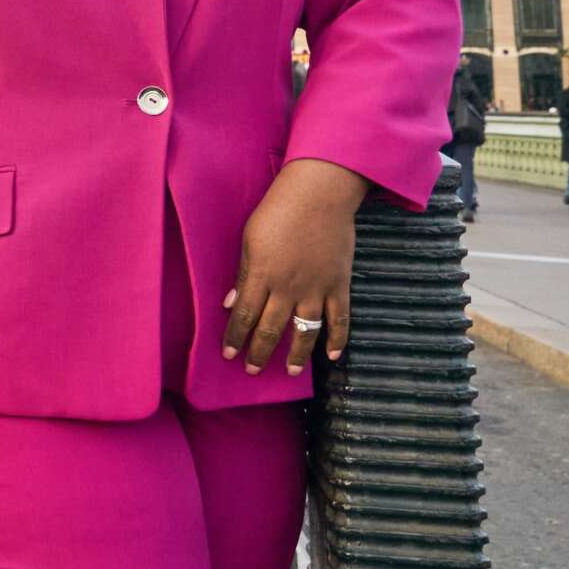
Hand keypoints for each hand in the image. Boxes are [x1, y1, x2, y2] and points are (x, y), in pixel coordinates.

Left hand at [222, 158, 366, 376]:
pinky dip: (337, 340)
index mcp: (261, 275)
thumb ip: (244, 274)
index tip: (228, 355)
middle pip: (271, 329)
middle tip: (251, 370)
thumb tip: (231, 303)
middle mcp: (288, 288)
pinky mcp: (339, 285)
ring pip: (304, 332)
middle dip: (259, 352)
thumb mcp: (249, 239)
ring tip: (288, 372)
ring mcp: (316, 289)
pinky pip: (340, 319)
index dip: (235, 338)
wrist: (319, 196)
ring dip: (295, 355)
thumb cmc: (277, 212)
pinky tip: (330, 357)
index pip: (244, 316)